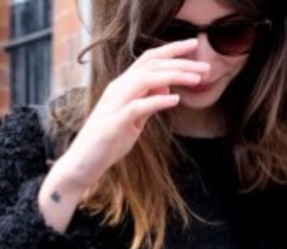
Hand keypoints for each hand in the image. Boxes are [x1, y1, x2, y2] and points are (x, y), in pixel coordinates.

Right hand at [38, 39, 209, 229]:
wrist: (81, 165)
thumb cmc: (107, 143)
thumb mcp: (134, 119)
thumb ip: (149, 102)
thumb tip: (168, 88)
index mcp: (122, 86)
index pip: (149, 59)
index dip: (172, 50)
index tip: (195, 47)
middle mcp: (117, 89)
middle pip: (151, 64)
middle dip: (180, 61)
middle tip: (205, 66)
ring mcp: (114, 106)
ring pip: (146, 79)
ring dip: (174, 76)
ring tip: (196, 79)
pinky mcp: (113, 125)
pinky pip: (137, 107)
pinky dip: (157, 101)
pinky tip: (175, 100)